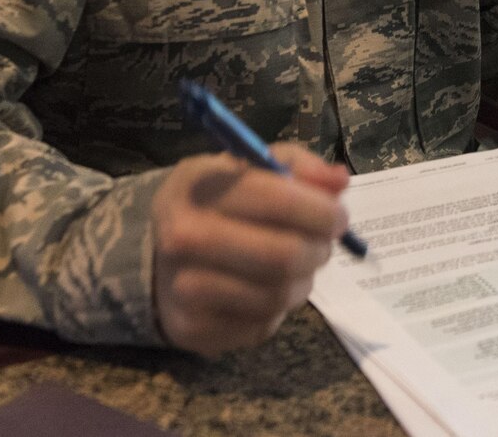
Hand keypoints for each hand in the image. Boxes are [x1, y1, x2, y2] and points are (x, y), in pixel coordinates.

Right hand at [150, 144, 350, 354]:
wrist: (158, 253)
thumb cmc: (217, 201)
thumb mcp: (250, 167)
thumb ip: (298, 167)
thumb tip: (339, 181)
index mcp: (198, 188)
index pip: (278, 201)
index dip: (322, 211)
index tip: (338, 216)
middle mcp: (183, 239)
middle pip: (284, 256)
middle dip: (319, 250)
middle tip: (324, 244)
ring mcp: (183, 289)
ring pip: (277, 296)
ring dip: (304, 281)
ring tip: (299, 266)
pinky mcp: (192, 330)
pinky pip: (262, 325)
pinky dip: (280, 308)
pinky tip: (270, 287)